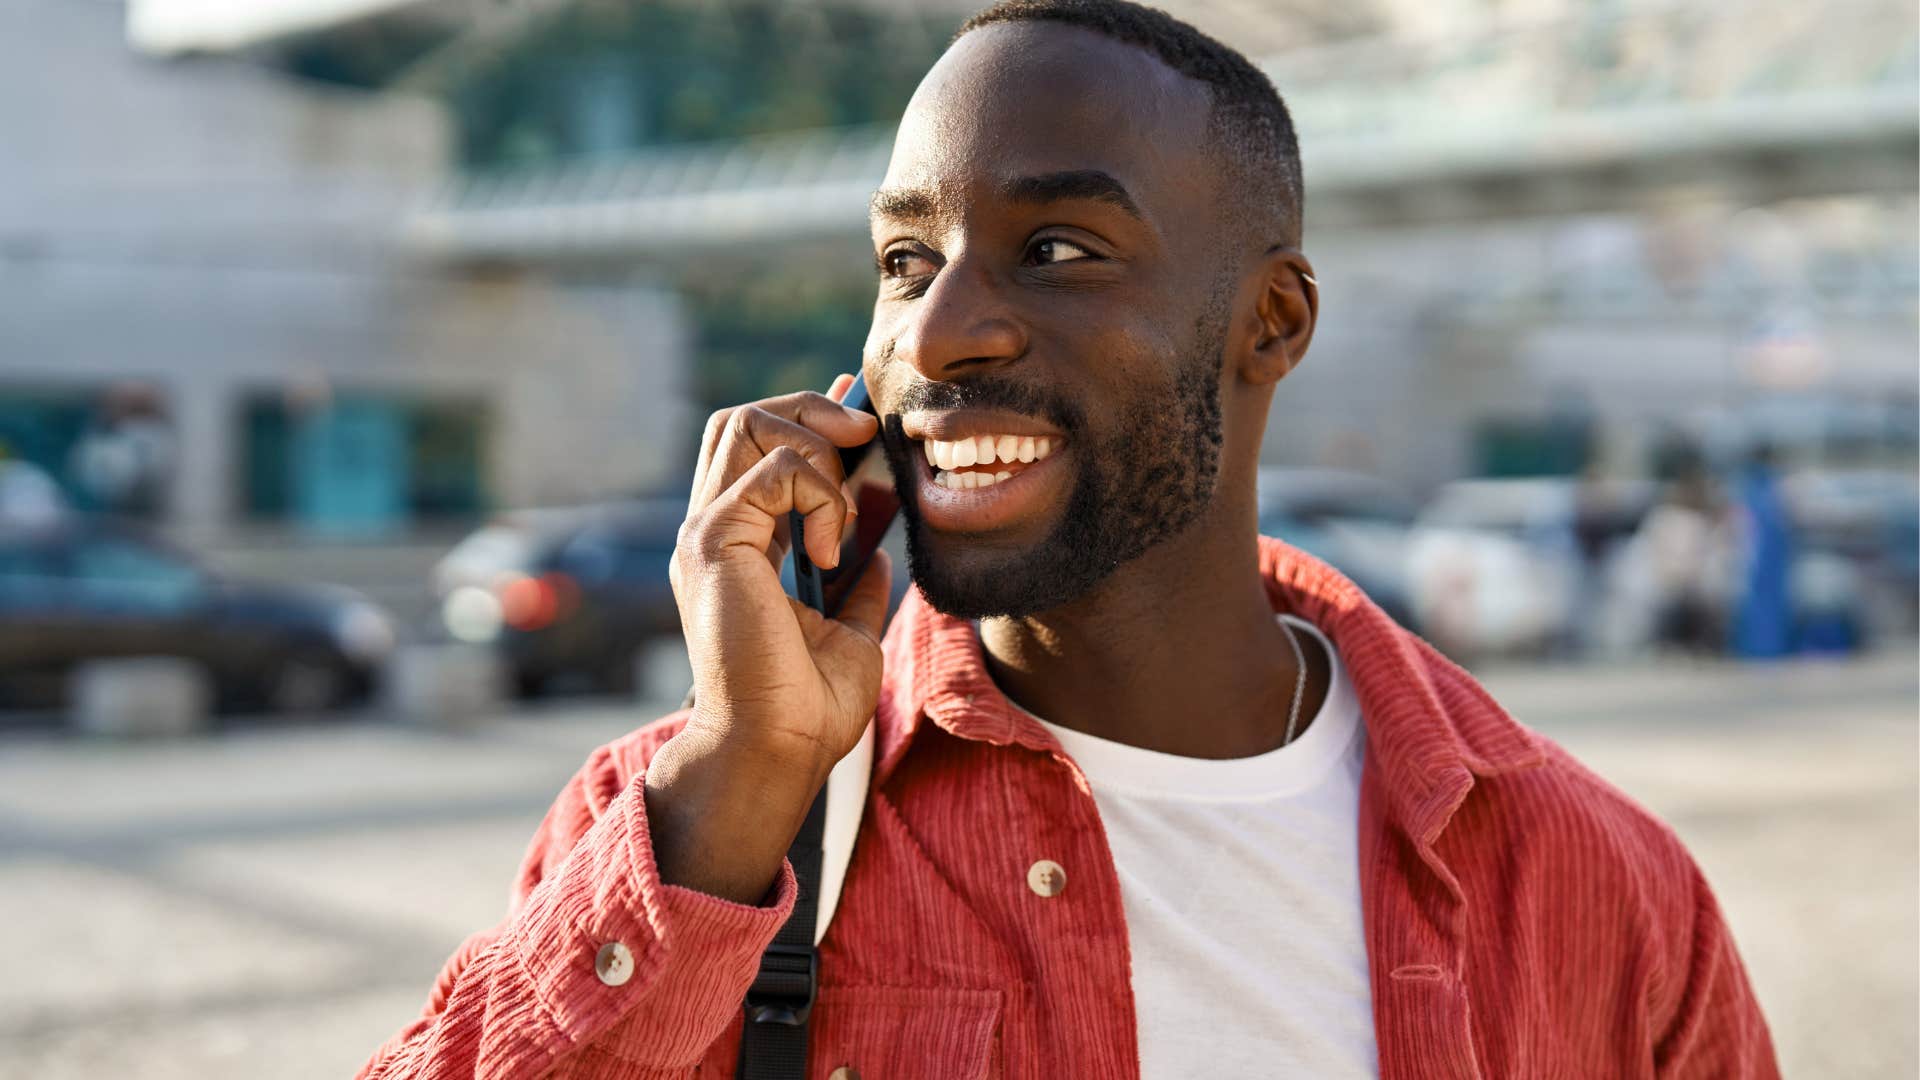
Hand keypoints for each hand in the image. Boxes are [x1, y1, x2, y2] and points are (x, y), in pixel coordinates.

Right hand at [648, 374, 892, 901]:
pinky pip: (774, 473)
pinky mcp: (714, 544)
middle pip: (741, 418)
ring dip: (814, 446)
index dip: (810, 418)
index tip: (862, 419)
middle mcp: (713, 532)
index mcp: (738, 547)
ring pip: (746, 423)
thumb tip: (878, 554)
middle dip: (809, 410)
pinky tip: (830, 549)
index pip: (757, 447)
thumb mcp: (849, 631)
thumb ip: (857, 587)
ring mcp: (707, 534)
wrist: (778, 750)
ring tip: (843, 511)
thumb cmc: (808, 708)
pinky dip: (818, 495)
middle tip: (862, 438)